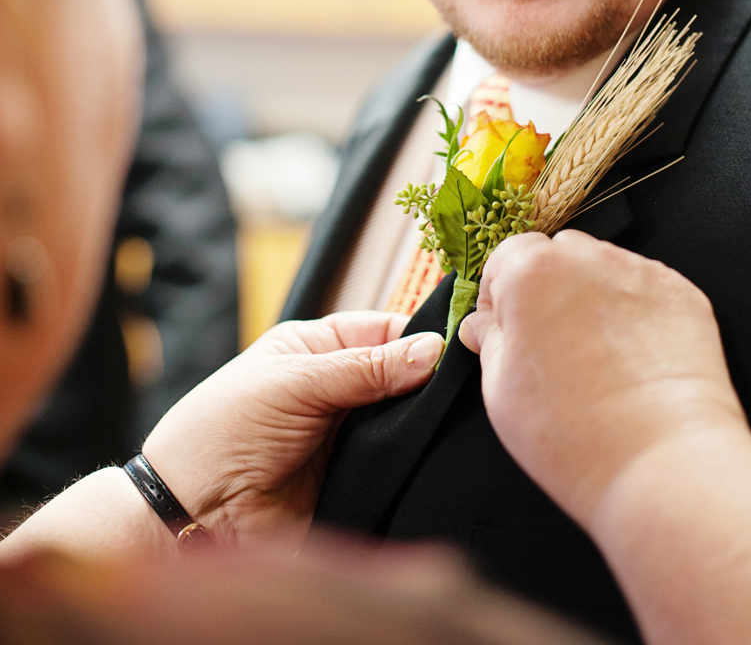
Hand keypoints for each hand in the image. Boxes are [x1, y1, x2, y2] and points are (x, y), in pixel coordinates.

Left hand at [143, 311, 442, 546]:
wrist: (192, 514)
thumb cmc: (222, 431)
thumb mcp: (294, 383)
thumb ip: (365, 369)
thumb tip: (432, 350)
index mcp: (316, 350)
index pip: (383, 330)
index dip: (419, 336)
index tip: (459, 343)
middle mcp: (337, 389)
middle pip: (402, 376)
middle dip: (428, 380)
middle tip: (464, 386)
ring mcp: (349, 437)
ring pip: (405, 422)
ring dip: (424, 423)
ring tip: (454, 420)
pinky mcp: (356, 481)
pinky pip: (397, 465)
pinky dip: (414, 461)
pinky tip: (434, 455)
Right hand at [459, 231, 746, 528]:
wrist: (661, 462)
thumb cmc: (570, 432)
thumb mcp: (500, 388)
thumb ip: (488, 341)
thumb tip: (483, 324)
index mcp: (531, 271)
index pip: (506, 256)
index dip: (499, 293)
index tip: (504, 329)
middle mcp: (587, 258)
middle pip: (557, 255)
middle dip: (547, 289)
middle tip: (551, 346)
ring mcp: (640, 273)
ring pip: (603, 269)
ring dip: (592, 296)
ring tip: (598, 356)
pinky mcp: (682, 294)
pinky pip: (645, 289)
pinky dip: (635, 312)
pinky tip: (633, 360)